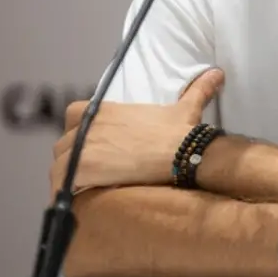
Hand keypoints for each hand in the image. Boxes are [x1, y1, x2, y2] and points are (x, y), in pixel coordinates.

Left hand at [49, 68, 223, 193]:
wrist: (179, 153)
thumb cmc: (179, 132)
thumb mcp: (186, 108)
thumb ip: (198, 89)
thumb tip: (217, 73)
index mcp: (106, 111)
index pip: (74, 115)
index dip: (79, 131)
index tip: (90, 145)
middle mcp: (89, 127)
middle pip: (64, 144)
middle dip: (73, 157)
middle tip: (90, 172)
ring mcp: (83, 148)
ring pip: (60, 164)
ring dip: (67, 177)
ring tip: (82, 191)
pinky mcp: (82, 169)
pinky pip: (61, 184)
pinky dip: (64, 193)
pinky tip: (76, 202)